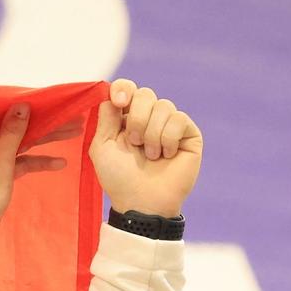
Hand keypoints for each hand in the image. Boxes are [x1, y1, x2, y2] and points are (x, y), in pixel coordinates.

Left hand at [0, 103, 69, 266]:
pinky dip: (39, 162)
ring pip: (24, 145)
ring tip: (75, 133)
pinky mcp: (0, 177)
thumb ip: (12, 132)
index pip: (11, 114)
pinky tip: (60, 163)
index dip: (35, 108)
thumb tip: (21, 106)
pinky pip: (22, 163)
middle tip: (76, 120)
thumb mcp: (0, 159)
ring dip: (47, 141)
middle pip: (21, 129)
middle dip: (48, 124)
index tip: (58, 103)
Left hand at [89, 79, 202, 217]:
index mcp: (127, 118)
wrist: (142, 201)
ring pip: (163, 106)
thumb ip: (106, 117)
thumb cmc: (119, 178)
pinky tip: (167, 155)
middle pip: (145, 94)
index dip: (123, 89)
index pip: (127, 88)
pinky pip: (179, 119)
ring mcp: (170, 125)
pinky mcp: (189, 134)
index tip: (120, 102)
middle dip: (138, 118)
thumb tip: (111, 92)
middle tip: (135, 143)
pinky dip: (168, 138)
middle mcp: (149, 118)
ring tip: (151, 155)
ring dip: (152, 134)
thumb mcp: (102, 147)